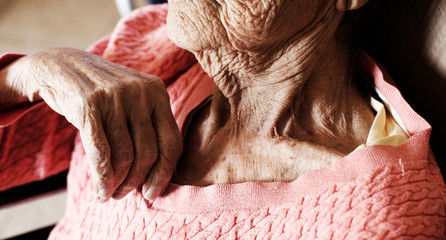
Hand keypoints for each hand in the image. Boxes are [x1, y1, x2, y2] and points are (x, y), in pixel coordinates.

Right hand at [1, 48, 182, 201]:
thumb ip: (150, 126)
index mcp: (157, 91)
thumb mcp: (134, 99)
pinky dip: (102, 178)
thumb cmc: (103, 92)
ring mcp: (114, 96)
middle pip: (148, 153)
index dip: (165, 173)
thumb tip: (162, 174)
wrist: (60, 66)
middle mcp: (140, 92)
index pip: (172, 142)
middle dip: (137, 181)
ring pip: (124, 155)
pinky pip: (101, 153)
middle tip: (126, 194)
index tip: (153, 192)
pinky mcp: (88, 105)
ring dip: (118, 183)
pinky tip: (100, 190)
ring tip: (111, 193)